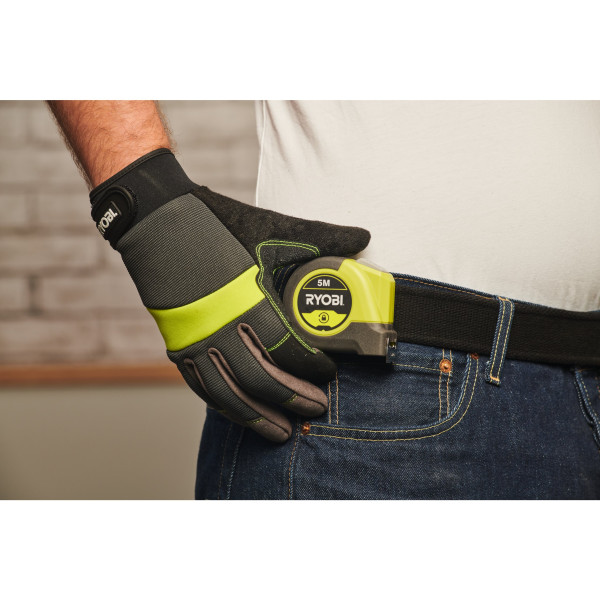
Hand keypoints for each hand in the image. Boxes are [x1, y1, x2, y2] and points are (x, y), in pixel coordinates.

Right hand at [90, 149, 369, 441]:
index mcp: (248, 300)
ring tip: (282, 432)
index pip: (287, 349)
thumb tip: (364, 237)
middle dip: (293, 399)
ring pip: (229, 393)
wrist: (158, 219)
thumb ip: (322, 237)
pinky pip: (201, 387)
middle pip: (261, 379)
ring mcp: (195, 339)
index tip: (329, 371)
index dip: (312, 366)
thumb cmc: (217, 225)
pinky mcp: (177, 344)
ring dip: (257, 417)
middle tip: (317, 408)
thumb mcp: (273, 227)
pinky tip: (241, 414)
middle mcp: (220, 327)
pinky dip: (224, 405)